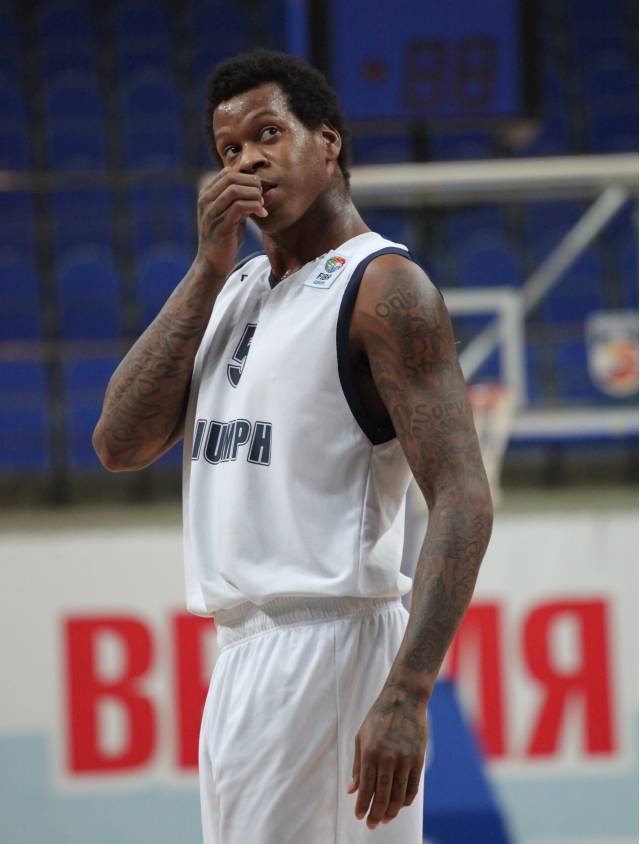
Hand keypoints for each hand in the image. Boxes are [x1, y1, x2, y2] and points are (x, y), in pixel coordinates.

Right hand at [195, 168, 268, 278]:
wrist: (212, 263)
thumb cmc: (224, 238)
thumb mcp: (231, 215)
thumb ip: (240, 201)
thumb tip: (259, 189)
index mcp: (206, 195)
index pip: (227, 173)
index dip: (246, 177)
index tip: (257, 189)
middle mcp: (206, 201)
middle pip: (231, 177)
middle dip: (251, 184)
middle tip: (262, 195)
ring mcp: (212, 213)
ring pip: (235, 190)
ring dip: (254, 195)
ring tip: (262, 204)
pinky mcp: (221, 225)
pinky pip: (239, 207)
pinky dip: (255, 207)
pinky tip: (262, 214)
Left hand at [347, 681, 427, 829]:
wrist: (404, 699)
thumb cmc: (378, 717)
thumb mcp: (361, 737)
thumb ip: (357, 765)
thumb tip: (352, 790)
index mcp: (370, 752)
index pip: (366, 788)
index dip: (363, 806)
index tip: (359, 816)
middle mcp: (387, 758)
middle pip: (383, 796)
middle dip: (376, 814)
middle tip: (372, 824)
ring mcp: (405, 760)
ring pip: (399, 796)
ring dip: (391, 811)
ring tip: (385, 817)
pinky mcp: (418, 759)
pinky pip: (412, 787)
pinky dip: (405, 800)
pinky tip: (399, 804)